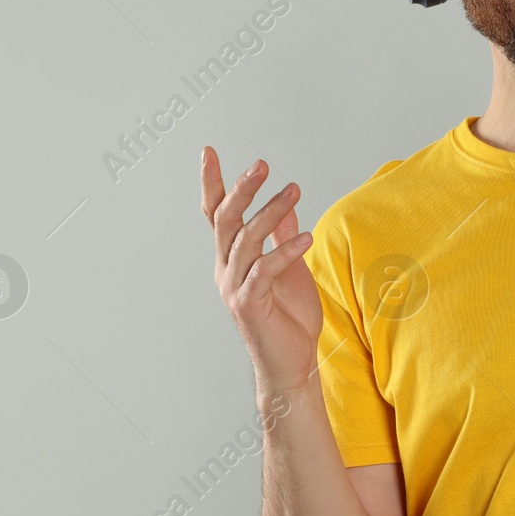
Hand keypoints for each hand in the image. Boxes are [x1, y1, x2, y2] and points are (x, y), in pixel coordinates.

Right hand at [201, 148, 322, 396]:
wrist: (293, 364)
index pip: (217, 214)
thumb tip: (287, 207)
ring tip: (294, 190)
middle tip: (261, 164)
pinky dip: (285, 251)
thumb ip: (283, 238)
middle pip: (225, 220)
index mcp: (233, 258)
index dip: (212, 183)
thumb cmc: (289, 318)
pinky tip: (306, 237)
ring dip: (270, 212)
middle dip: (241, 189)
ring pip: (245, 240)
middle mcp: (227, 269)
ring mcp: (235, 287)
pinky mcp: (249, 305)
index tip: (208, 151)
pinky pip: (264, 270)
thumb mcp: (291, 269)